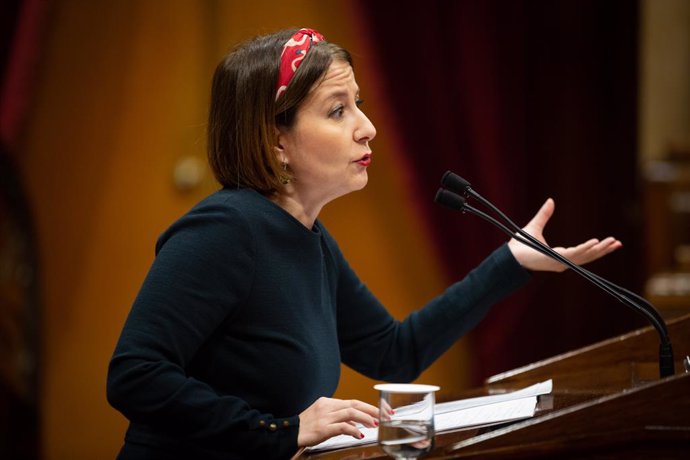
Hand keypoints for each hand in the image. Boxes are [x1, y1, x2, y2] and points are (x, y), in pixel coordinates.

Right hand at [297, 397, 378, 446]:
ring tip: (375, 424)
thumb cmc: (306, 427)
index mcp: (328, 402)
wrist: (290, 433)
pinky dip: (353, 429)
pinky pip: (342, 426)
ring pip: (350, 412)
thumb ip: (340, 419)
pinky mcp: (323, 427)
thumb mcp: (323, 418)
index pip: (353, 401)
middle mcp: (327, 406)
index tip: (380, 411)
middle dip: (372, 409)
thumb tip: (356, 423)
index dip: (368, 406)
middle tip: (384, 415)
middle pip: (355, 404)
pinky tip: (359, 434)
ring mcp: (325, 416)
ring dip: (365, 418)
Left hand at [507, 198, 621, 271]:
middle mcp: (562, 261)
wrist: (508, 256)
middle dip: (604, 250)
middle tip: (619, 243)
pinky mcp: (555, 261)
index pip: (582, 252)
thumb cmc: (518, 246)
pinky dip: (585, 249)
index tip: (609, 241)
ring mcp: (559, 263)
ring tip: (614, 243)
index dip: (596, 247)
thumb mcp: (534, 227)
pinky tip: (596, 244)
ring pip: (584, 256)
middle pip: (588, 256)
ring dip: (599, 250)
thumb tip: (550, 200)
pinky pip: (574, 255)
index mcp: (559, 254)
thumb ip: (544, 215)